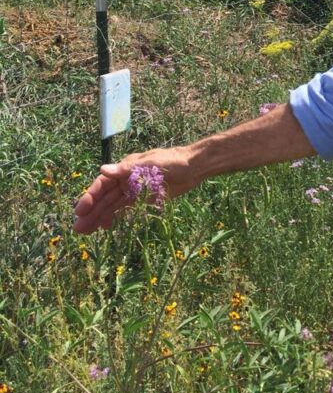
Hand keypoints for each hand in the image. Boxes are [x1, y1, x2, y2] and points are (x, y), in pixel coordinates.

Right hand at [73, 146, 201, 233]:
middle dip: (91, 212)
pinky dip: (116, 217)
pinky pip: (126, 209)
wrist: (194, 167)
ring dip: (100, 217)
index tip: (80, 211)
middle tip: (78, 229)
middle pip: (106, 197)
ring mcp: (135, 190)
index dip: (90, 197)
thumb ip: (127, 169)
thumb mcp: (150, 163)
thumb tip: (102, 169)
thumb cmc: (172, 160)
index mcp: (125, 168)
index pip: (103, 184)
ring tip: (86, 232)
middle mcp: (127, 179)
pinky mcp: (145, 199)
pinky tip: (106, 227)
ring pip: (114, 205)